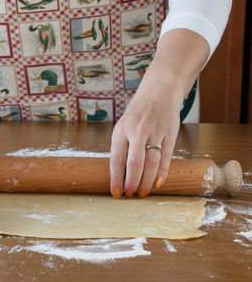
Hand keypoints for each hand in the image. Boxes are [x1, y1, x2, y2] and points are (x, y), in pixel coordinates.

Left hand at [109, 81, 181, 198]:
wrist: (160, 91)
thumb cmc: (138, 113)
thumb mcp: (123, 126)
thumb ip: (121, 147)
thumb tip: (119, 175)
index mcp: (121, 130)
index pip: (116, 160)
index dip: (116, 179)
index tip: (116, 193)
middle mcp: (137, 131)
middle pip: (134, 164)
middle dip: (132, 183)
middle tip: (130, 195)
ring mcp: (155, 132)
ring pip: (151, 163)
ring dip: (146, 181)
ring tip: (142, 193)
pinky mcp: (170, 134)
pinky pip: (166, 157)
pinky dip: (162, 173)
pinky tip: (157, 183)